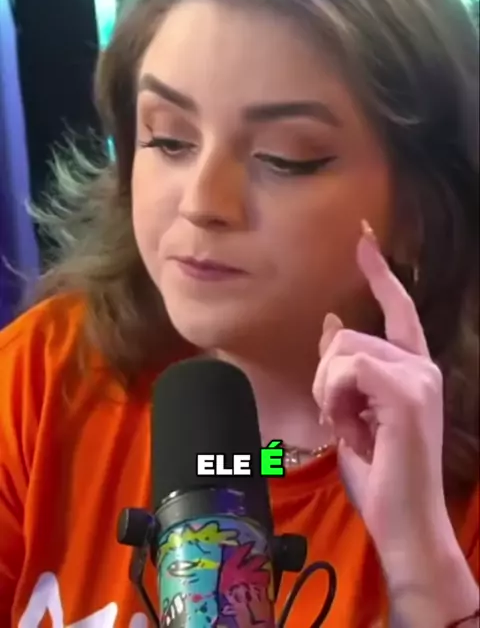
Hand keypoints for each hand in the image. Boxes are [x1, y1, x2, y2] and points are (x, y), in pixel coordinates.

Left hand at [312, 221, 451, 562]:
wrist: (405, 522)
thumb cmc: (380, 472)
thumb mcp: (353, 410)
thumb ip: (345, 367)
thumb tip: (332, 321)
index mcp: (412, 367)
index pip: (397, 308)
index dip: (379, 271)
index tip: (363, 238)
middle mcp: (421, 365)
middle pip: (345, 336)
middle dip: (326, 377)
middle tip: (341, 420)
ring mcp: (418, 376)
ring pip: (341, 350)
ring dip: (328, 391)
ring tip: (349, 428)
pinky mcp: (406, 392)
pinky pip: (345, 368)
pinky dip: (333, 397)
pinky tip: (348, 427)